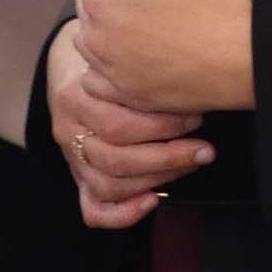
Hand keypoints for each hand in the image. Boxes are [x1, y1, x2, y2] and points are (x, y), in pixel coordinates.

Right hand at [47, 21, 215, 229]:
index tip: (197, 115)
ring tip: (191, 164)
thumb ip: (141, 73)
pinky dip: (124, 213)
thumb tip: (193, 87)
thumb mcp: (118, 59)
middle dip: (168, 154)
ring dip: (157, 177)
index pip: (118, 122)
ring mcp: (72, 160)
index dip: (162, 125)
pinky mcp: (79, 182)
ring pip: (109, 183)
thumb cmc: (111, 66)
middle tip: (204, 148)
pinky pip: (94, 211)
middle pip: (116, 155)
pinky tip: (152, 201)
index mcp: (75, 96)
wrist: (77, 70)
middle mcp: (68, 130)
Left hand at [73, 0, 255, 113]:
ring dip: (110, 34)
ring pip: (92, 42)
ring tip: (152, 31)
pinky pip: (97, 80)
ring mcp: (108, 70)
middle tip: (158, 4)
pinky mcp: (126, 96)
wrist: (240, 56)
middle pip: (91, 8)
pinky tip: (138, 60)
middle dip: (114, 2)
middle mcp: (94, 37)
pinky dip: (110, 69)